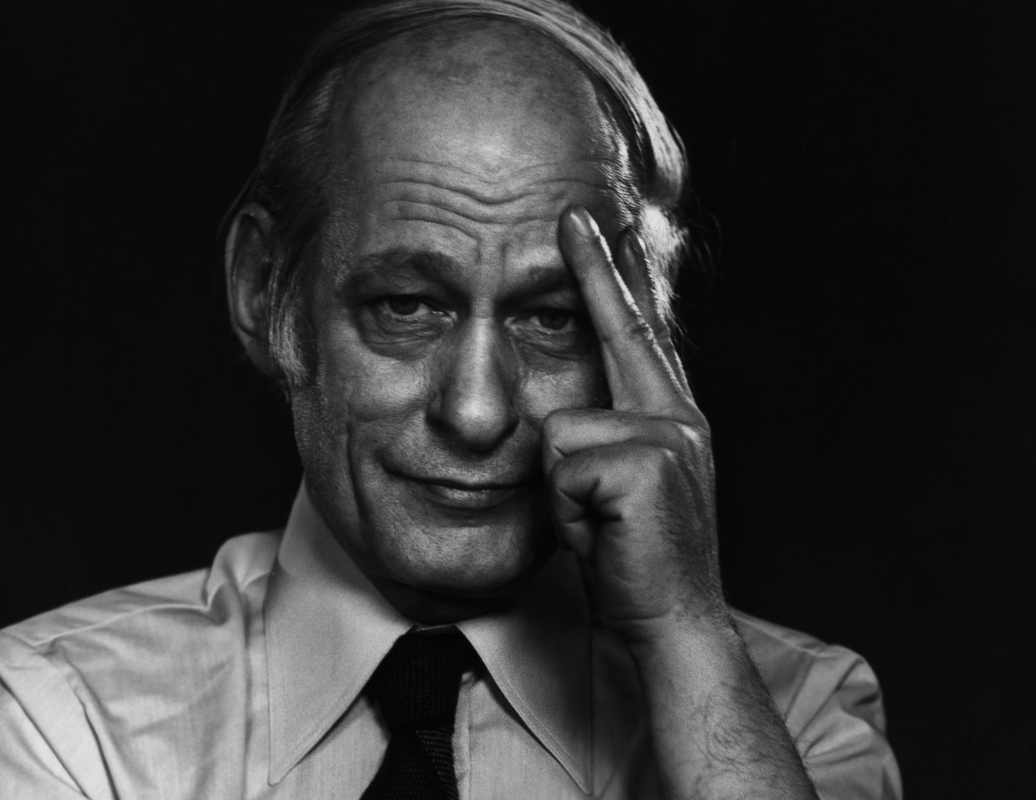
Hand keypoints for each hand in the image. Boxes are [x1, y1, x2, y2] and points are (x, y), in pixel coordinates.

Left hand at [544, 206, 723, 645]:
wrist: (672, 620)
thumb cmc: (631, 555)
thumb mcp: (613, 486)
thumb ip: (602, 434)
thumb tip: (562, 404)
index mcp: (672, 419)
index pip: (639, 334)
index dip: (618, 278)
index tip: (599, 227)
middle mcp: (679, 417)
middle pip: (620, 333)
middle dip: (594, 273)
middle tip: (571, 214)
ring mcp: (669, 438)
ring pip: (562, 427)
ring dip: (563, 487)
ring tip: (596, 522)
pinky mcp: (646, 464)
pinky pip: (563, 467)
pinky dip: (567, 510)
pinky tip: (601, 533)